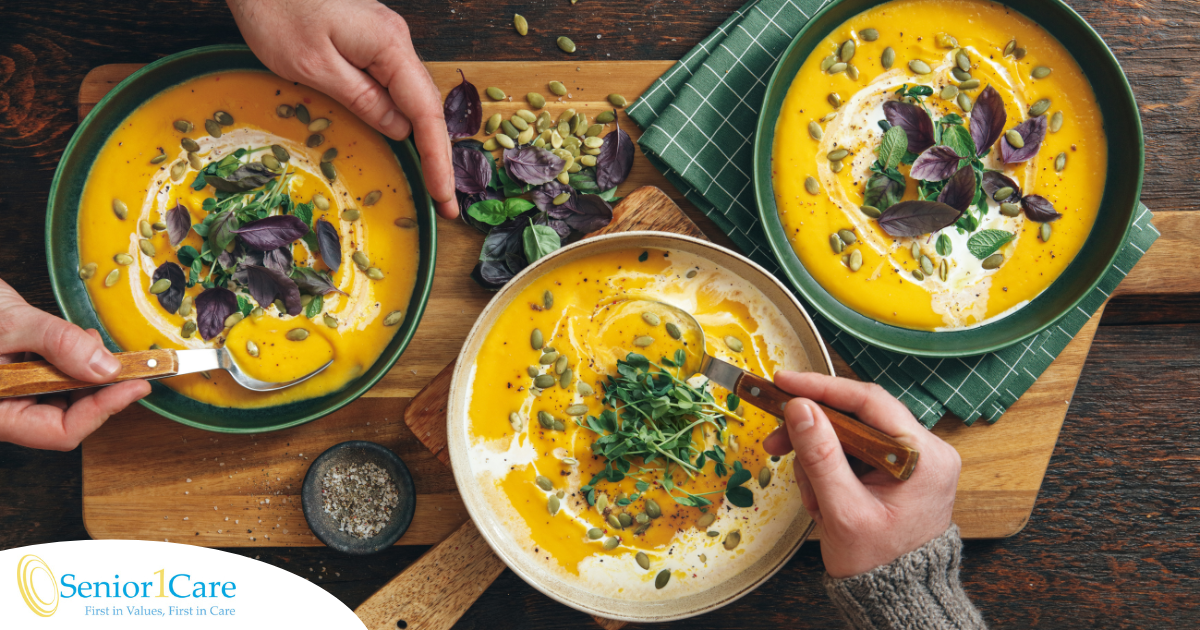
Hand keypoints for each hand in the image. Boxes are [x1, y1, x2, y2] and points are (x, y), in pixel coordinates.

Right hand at [0, 279, 149, 450]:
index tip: (137, 385)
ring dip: (87, 371)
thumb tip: (105, 367)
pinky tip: (73, 340)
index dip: (103, 410)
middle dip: (100, 389)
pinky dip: (73, 359)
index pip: (60, 432)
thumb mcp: (8, 324)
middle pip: (68, 417)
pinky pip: (55, 377)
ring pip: (65, 396)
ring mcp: (12, 393)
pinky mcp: (18, 376)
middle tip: (129, 363)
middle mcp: (4, 409)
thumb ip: (57, 343)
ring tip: (85, 342)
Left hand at [227, 0, 457, 218]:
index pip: (425, 113)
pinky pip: (396, 85)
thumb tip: (400, 130)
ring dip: (424, 140)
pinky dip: (405, 117)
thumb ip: (362, 99)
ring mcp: (385, 39)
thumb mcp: (314, 66)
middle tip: (444, 202)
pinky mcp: (369, 40)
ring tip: (432, 180)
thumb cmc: (275, 11)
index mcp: (389, 46)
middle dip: (438, 157)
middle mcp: (396, 40)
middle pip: (427, 106)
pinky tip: (407, 141)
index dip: (438, 159)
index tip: (445, 196)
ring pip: (413, 96)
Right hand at [763, 372, 960, 577]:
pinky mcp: (896, 470)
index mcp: (924, 456)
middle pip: (856, 417)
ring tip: (810, 495)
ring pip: (849, 435)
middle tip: (775, 442)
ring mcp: (911, 460)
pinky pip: (853, 453)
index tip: (785, 383)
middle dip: (812, 432)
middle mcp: (925, 450)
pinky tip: (821, 496)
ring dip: (818, 459)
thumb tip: (800, 408)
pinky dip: (829, 469)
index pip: (869, 402)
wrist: (895, 595)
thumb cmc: (878, 563)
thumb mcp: (842, 510)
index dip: (822, 388)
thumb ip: (820, 456)